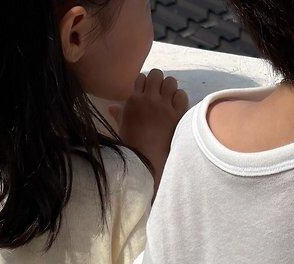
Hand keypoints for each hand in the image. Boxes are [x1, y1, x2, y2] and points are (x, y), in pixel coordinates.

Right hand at [110, 69, 189, 192]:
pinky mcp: (177, 115)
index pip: (142, 77)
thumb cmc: (131, 144)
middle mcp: (149, 99)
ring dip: (170, 87)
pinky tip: (177, 106)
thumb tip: (111, 108)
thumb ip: (119, 114)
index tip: (148, 92)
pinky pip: (182, 95)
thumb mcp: (121, 126)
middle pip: (157, 74)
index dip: (146, 83)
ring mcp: (164, 106)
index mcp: (134, 99)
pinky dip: (180, 98)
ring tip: (169, 98)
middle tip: (160, 93)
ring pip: (171, 81)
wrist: (146, 159)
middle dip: (159, 81)